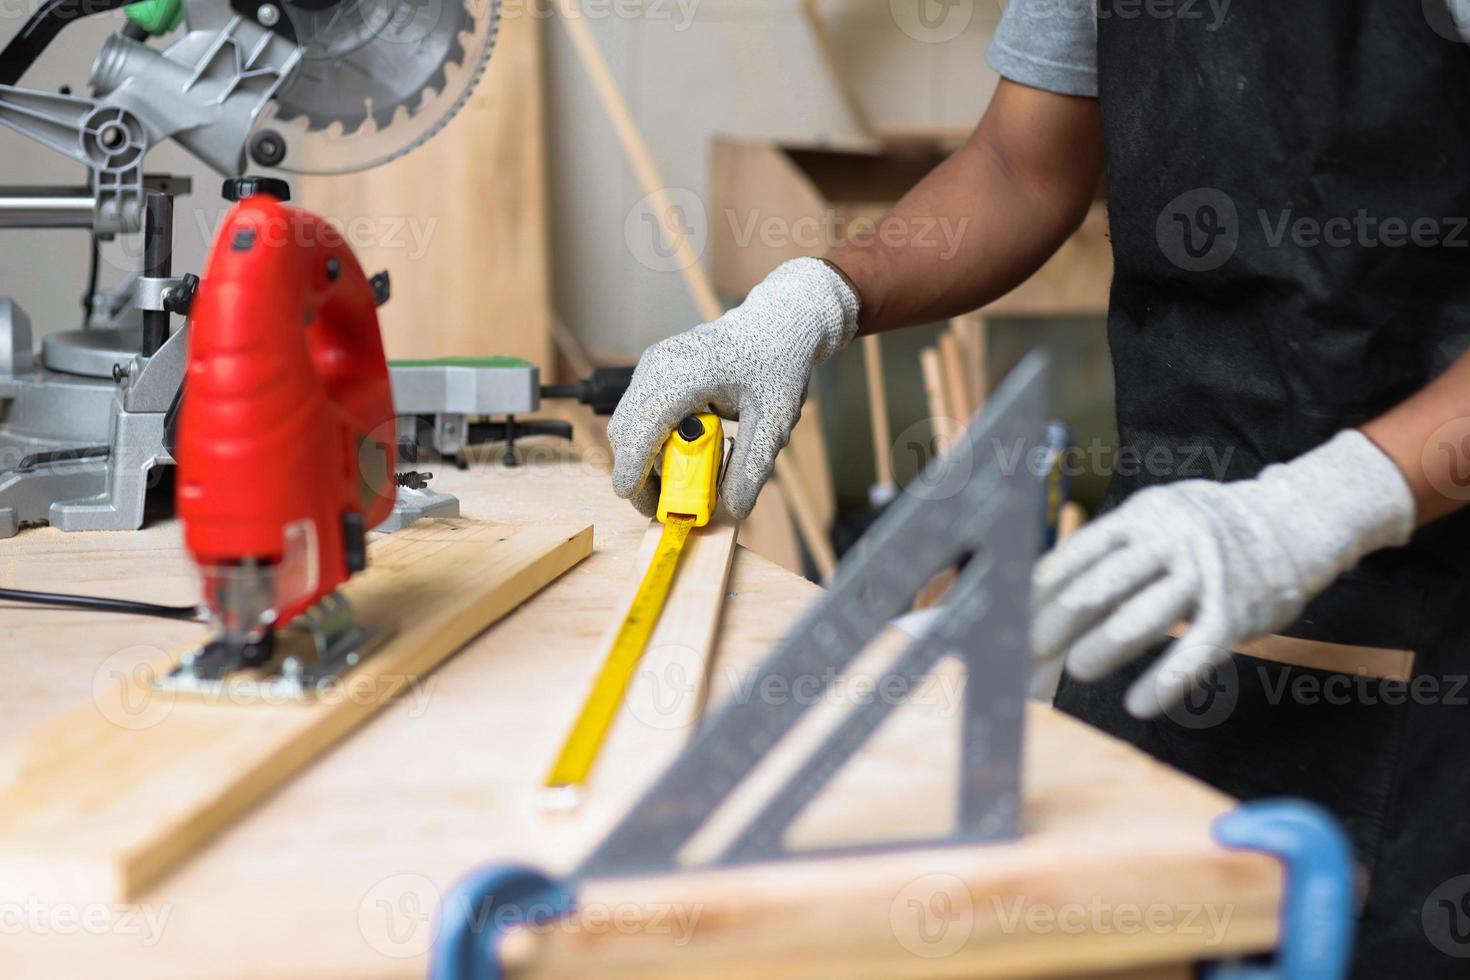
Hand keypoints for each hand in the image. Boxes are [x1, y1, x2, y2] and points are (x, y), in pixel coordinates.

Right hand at [607, 259, 858, 518]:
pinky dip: (651, 441)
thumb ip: (753, 466)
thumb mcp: (774, 420)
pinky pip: (638, 414)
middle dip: (639, 474)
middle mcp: (658, 366)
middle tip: (669, 504)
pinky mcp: (653, 371)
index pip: (641, 430)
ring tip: (682, 480)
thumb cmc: (777, 364)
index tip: (643, 505)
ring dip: (645, 459)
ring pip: (627, 425)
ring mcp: (651, 366)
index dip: (633, 472)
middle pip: (625, 432)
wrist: (776, 322)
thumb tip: (735, 510)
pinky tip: (685, 452)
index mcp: (684, 374)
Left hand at [1032, 431, 1414, 716]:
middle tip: (1028, 652)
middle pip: (1102, 587)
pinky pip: (1194, 653)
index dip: (1041, 592)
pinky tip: (1138, 704)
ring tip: (1075, 670)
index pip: (1077, 555)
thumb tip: (1044, 593)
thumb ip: (1112, 551)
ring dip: (1104, 648)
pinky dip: (1164, 682)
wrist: (1295, 519)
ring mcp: (1204, 577)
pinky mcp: (1235, 614)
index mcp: (1140, 517)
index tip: (1010, 618)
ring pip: (1143, 618)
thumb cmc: (1206, 529)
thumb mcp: (1157, 518)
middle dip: (1059, 623)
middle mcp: (1169, 542)